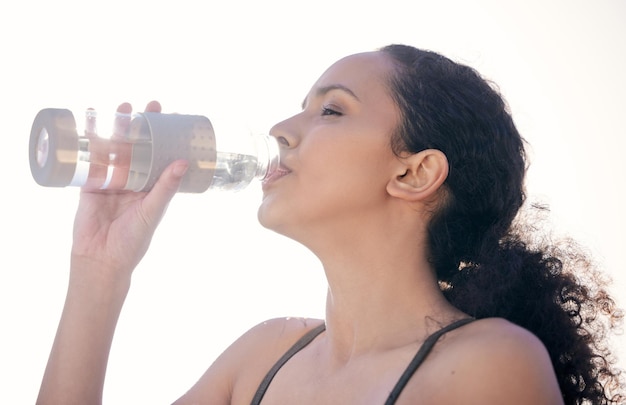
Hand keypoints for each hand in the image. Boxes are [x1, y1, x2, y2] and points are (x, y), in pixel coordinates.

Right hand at [71, 101, 188, 278]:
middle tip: (151, 106)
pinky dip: (90, 141)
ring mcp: (111, 181)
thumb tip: (183, 162)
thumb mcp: (153, 210)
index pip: (161, 156)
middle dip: (143, 127)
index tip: (173, 119)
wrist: (101, 259)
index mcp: (151, 187)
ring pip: (116, 149)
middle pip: (139, 148)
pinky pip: (91, 159)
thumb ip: (165, 187)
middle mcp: (133, 181)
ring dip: (118, 128)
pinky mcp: (90, 184)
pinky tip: (90, 122)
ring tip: (124, 106)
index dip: (166, 139)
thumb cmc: (133, 241)